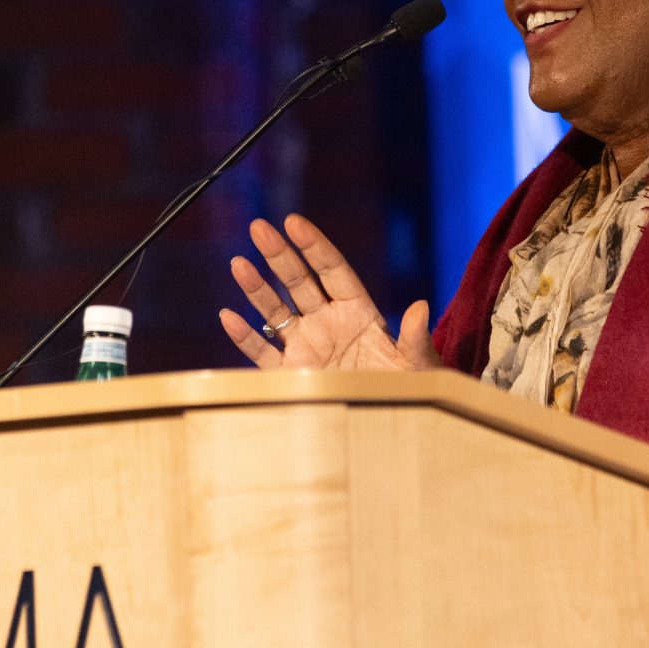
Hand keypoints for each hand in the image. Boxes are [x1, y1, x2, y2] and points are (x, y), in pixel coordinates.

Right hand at [219, 213, 436, 371]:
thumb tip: (420, 307)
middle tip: (259, 227)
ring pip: (276, 311)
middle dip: (278, 255)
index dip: (314, 246)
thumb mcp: (419, 365)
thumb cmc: (409, 390)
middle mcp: (327, 322)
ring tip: (238, 264)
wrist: (389, 424)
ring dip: (257, 289)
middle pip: (299, 282)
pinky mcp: (292, 374)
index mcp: (358, 312)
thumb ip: (415, 338)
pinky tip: (228, 317)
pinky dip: (245, 337)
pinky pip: (263, 353)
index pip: (333, 270)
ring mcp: (307, 346)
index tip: (294, 223)